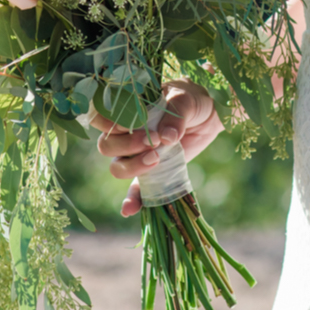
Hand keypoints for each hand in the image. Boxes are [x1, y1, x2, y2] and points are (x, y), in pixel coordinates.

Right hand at [89, 80, 221, 216]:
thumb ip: (175, 115)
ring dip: (132, 167)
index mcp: (126, 108)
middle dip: (127, 146)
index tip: (134, 124)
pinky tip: (130, 210)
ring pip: (117, 166)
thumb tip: (166, 136)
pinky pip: (135, 189)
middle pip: (107, 145)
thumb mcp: (185, 99)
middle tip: (153, 141)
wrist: (207, 116)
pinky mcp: (149, 171)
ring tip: (156, 159)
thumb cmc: (190, 100)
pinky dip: (132, 200)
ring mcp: (135, 154)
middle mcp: (125, 132)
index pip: (101, 117)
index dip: (111, 123)